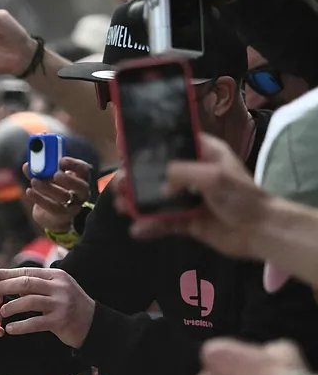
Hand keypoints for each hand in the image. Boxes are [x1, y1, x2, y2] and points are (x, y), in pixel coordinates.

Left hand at [0, 267, 95, 347]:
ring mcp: (61, 304)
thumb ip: (37, 284)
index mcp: (56, 276)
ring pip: (29, 301)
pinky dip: (21, 326)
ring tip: (0, 312)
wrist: (94, 324)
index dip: (6, 273)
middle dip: (4, 286)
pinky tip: (10, 329)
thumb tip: (8, 281)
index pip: (27, 271)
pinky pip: (36, 322)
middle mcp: (59, 287)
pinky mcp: (61, 321)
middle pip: (26, 283)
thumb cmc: (69, 305)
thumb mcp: (57, 289)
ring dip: (11, 306)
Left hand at [23, 157, 92, 232]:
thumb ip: (38, 172)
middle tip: (55, 174)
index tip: (61, 160)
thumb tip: (27, 166)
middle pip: (80, 185)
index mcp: (80, 179)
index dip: (74, 164)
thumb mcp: (46, 180)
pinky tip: (29, 191)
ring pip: (64, 196)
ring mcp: (73, 206)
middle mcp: (81, 193)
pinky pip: (52, 207)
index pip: (83, 169)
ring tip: (34, 181)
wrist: (51, 217)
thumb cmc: (51, 192)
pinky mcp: (62, 215)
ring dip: (48, 187)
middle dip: (68, 179)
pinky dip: (40, 198)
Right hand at [128, 135, 267, 257]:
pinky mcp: (188, 221)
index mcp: (204, 154)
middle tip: (117, 187)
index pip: (173, 144)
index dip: (149, 148)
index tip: (126, 154)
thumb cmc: (241, 196)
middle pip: (157, 173)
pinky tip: (137, 230)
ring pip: (156, 198)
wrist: (258, 231)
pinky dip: (150, 226)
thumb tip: (156, 183)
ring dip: (137, 203)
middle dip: (134, 180)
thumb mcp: (212, 176)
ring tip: (121, 208)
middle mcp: (194, 173)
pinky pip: (164, 222)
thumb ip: (180, 173)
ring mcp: (190, 198)